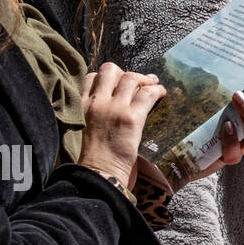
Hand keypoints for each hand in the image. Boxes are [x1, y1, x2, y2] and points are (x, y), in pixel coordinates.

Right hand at [78, 63, 167, 188]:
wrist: (98, 174)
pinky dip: (158, 90)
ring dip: (145, 79)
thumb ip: (94, 112)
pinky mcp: (131, 118)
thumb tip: (115, 103)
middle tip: (138, 82)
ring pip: (131, 77)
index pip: (92, 77)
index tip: (119, 84)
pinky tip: (161, 94)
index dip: (108, 77)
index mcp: (81, 106)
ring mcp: (114, 108)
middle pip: (111, 70)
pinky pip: (148, 93)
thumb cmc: (94, 158)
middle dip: (126, 72)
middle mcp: (96, 103)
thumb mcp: (85, 128)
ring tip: (153, 85)